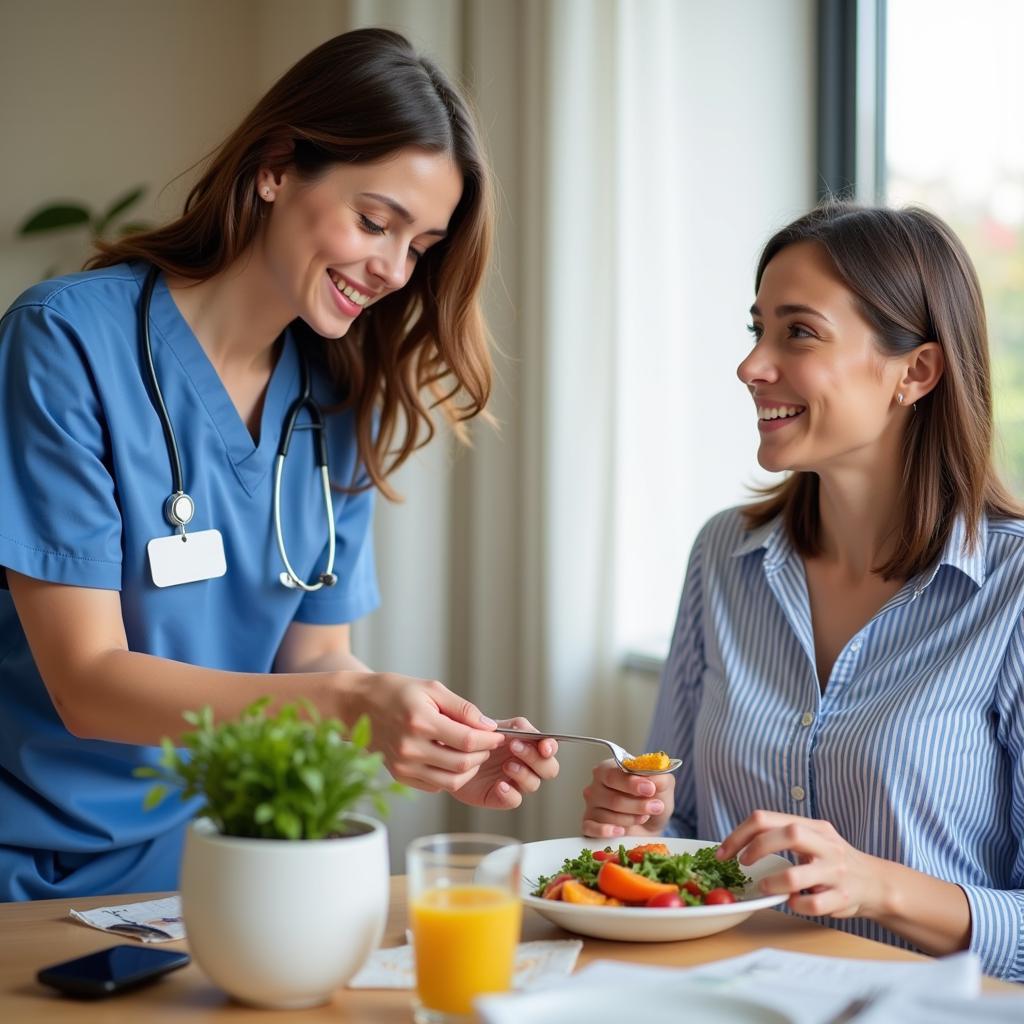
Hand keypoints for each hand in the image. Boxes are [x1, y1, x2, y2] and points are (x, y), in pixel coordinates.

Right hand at [343, 673, 503, 792]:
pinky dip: (450, 776)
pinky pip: (435, 785)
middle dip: (482, 755)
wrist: (358, 705)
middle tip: (487, 743)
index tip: (498, 734)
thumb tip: (488, 725)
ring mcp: (403, 766)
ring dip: (469, 769)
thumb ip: (462, 708)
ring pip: (451, 781)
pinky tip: (451, 759)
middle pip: (461, 764)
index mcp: (420, 722)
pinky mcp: (399, 776)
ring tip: (472, 753)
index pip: (466, 740)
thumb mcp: (431, 688)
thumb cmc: (396, 691)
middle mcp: (410, 748)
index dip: (489, 740)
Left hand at [453, 718, 560, 809]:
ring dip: (524, 774)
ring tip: (506, 765)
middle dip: (536, 759)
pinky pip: (515, 800)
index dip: (551, 747)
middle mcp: (526, 765)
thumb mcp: (496, 725)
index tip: (544, 746)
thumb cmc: (477, 737)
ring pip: (534, 784)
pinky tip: (500, 785)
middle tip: (515, 747)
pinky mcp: (500, 797)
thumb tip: (527, 730)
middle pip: (549, 769)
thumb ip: (515, 726)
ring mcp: (515, 782)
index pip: (550, 748)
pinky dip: (510, 794)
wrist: (450, 753)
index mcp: (528, 745)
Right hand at [581, 758, 674, 837]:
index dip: (631, 783)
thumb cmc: (652, 799)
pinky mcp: (589, 824)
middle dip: (637, 805)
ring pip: (608, 816)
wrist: (651, 825)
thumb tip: (653, 781)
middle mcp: (596, 785)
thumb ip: (659, 778)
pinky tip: (621, 831)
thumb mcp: (663, 785)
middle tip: (655, 807)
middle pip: (612, 798)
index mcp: (609, 769)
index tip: (650, 789)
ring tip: (644, 817)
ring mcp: (591, 806)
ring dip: (631, 819)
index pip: (613, 774)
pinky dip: (607, 831)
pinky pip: (592, 828)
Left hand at [716, 810, 883, 918]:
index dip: (739, 835)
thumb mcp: (811, 838)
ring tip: (766, 887)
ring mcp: (835, 871)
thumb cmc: (832, 861)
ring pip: (795, 876)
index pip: (766, 819)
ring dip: (772, 884)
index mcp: (811, 826)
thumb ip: (781, 836)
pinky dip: (796, 905)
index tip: (723, 852)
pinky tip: (793, 902)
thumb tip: (738, 843)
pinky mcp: (843, 897)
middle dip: (755, 848)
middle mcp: (825, 844)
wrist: (876, 883)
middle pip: (786, 834)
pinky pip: (811, 904)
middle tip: (742, 864)